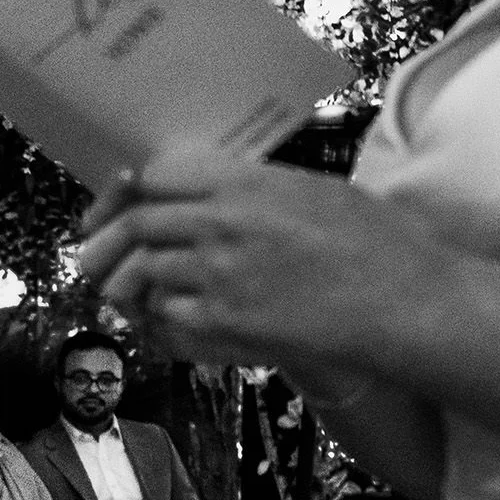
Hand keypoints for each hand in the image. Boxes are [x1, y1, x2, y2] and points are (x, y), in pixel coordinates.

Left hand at [77, 149, 449, 370]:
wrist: (407, 302)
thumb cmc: (375, 243)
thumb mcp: (312, 190)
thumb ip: (252, 187)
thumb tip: (203, 188)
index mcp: (246, 183)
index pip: (156, 175)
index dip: (125, 191)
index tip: (112, 204)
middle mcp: (223, 224)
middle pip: (138, 226)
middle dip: (107, 242)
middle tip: (92, 256)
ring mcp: (219, 276)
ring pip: (142, 274)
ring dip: (126, 286)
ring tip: (121, 295)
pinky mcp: (224, 324)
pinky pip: (164, 319)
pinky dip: (155, 321)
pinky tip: (160, 323)